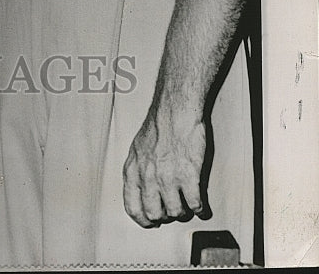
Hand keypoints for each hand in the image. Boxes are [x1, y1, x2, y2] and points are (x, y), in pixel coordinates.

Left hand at [122, 103, 207, 226]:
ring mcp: (168, 177)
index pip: (132, 207)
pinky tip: (201, 206)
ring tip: (187, 206)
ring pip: (176, 213)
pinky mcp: (188, 176)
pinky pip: (195, 205)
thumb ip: (138, 171)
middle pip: (154, 214)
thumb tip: (142, 191)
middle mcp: (148, 176)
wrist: (175, 111)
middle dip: (165, 217)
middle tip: (172, 212)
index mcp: (133, 170)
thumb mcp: (137, 150)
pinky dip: (200, 210)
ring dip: (183, 212)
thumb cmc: (159, 127)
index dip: (143, 220)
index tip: (152, 222)